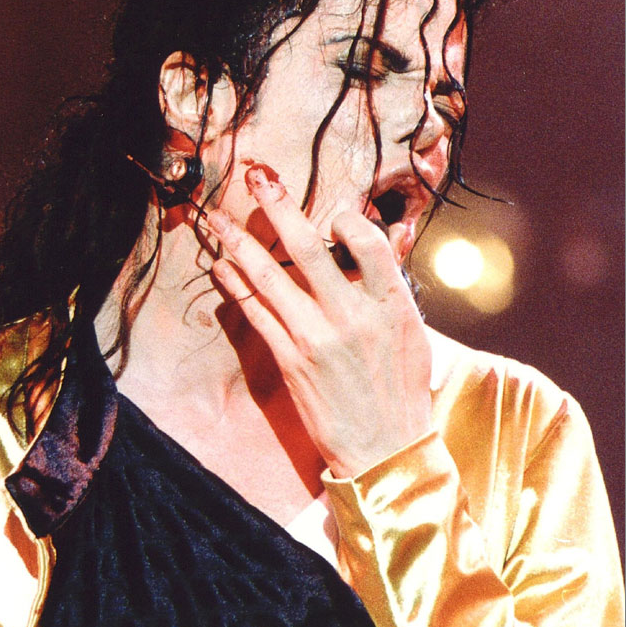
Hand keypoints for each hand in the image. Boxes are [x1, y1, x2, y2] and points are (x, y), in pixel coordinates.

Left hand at [207, 164, 432, 478]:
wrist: (386, 452)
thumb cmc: (400, 391)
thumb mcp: (411, 334)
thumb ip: (387, 289)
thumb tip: (368, 245)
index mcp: (391, 305)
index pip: (367, 240)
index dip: (345, 218)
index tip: (330, 213)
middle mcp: (353, 316)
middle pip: (306, 247)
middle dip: (277, 205)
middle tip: (256, 174)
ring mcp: (317, 337)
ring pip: (268, 276)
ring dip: (238, 241)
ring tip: (216, 217)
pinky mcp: (290, 360)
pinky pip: (256, 311)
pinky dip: (235, 285)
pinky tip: (221, 265)